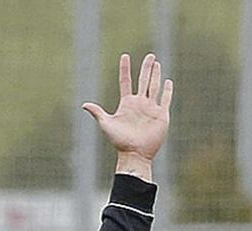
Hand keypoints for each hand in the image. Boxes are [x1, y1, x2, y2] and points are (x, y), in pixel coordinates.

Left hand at [82, 53, 173, 179]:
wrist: (135, 154)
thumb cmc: (119, 141)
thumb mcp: (106, 124)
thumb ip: (98, 113)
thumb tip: (84, 104)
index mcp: (126, 103)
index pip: (125, 81)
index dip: (125, 69)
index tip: (125, 56)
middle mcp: (139, 103)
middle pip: (143, 80)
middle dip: (147, 68)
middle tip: (150, 56)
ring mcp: (151, 108)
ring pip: (154, 87)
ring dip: (156, 74)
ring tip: (157, 63)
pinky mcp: (161, 115)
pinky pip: (165, 99)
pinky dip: (167, 90)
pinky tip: (167, 81)